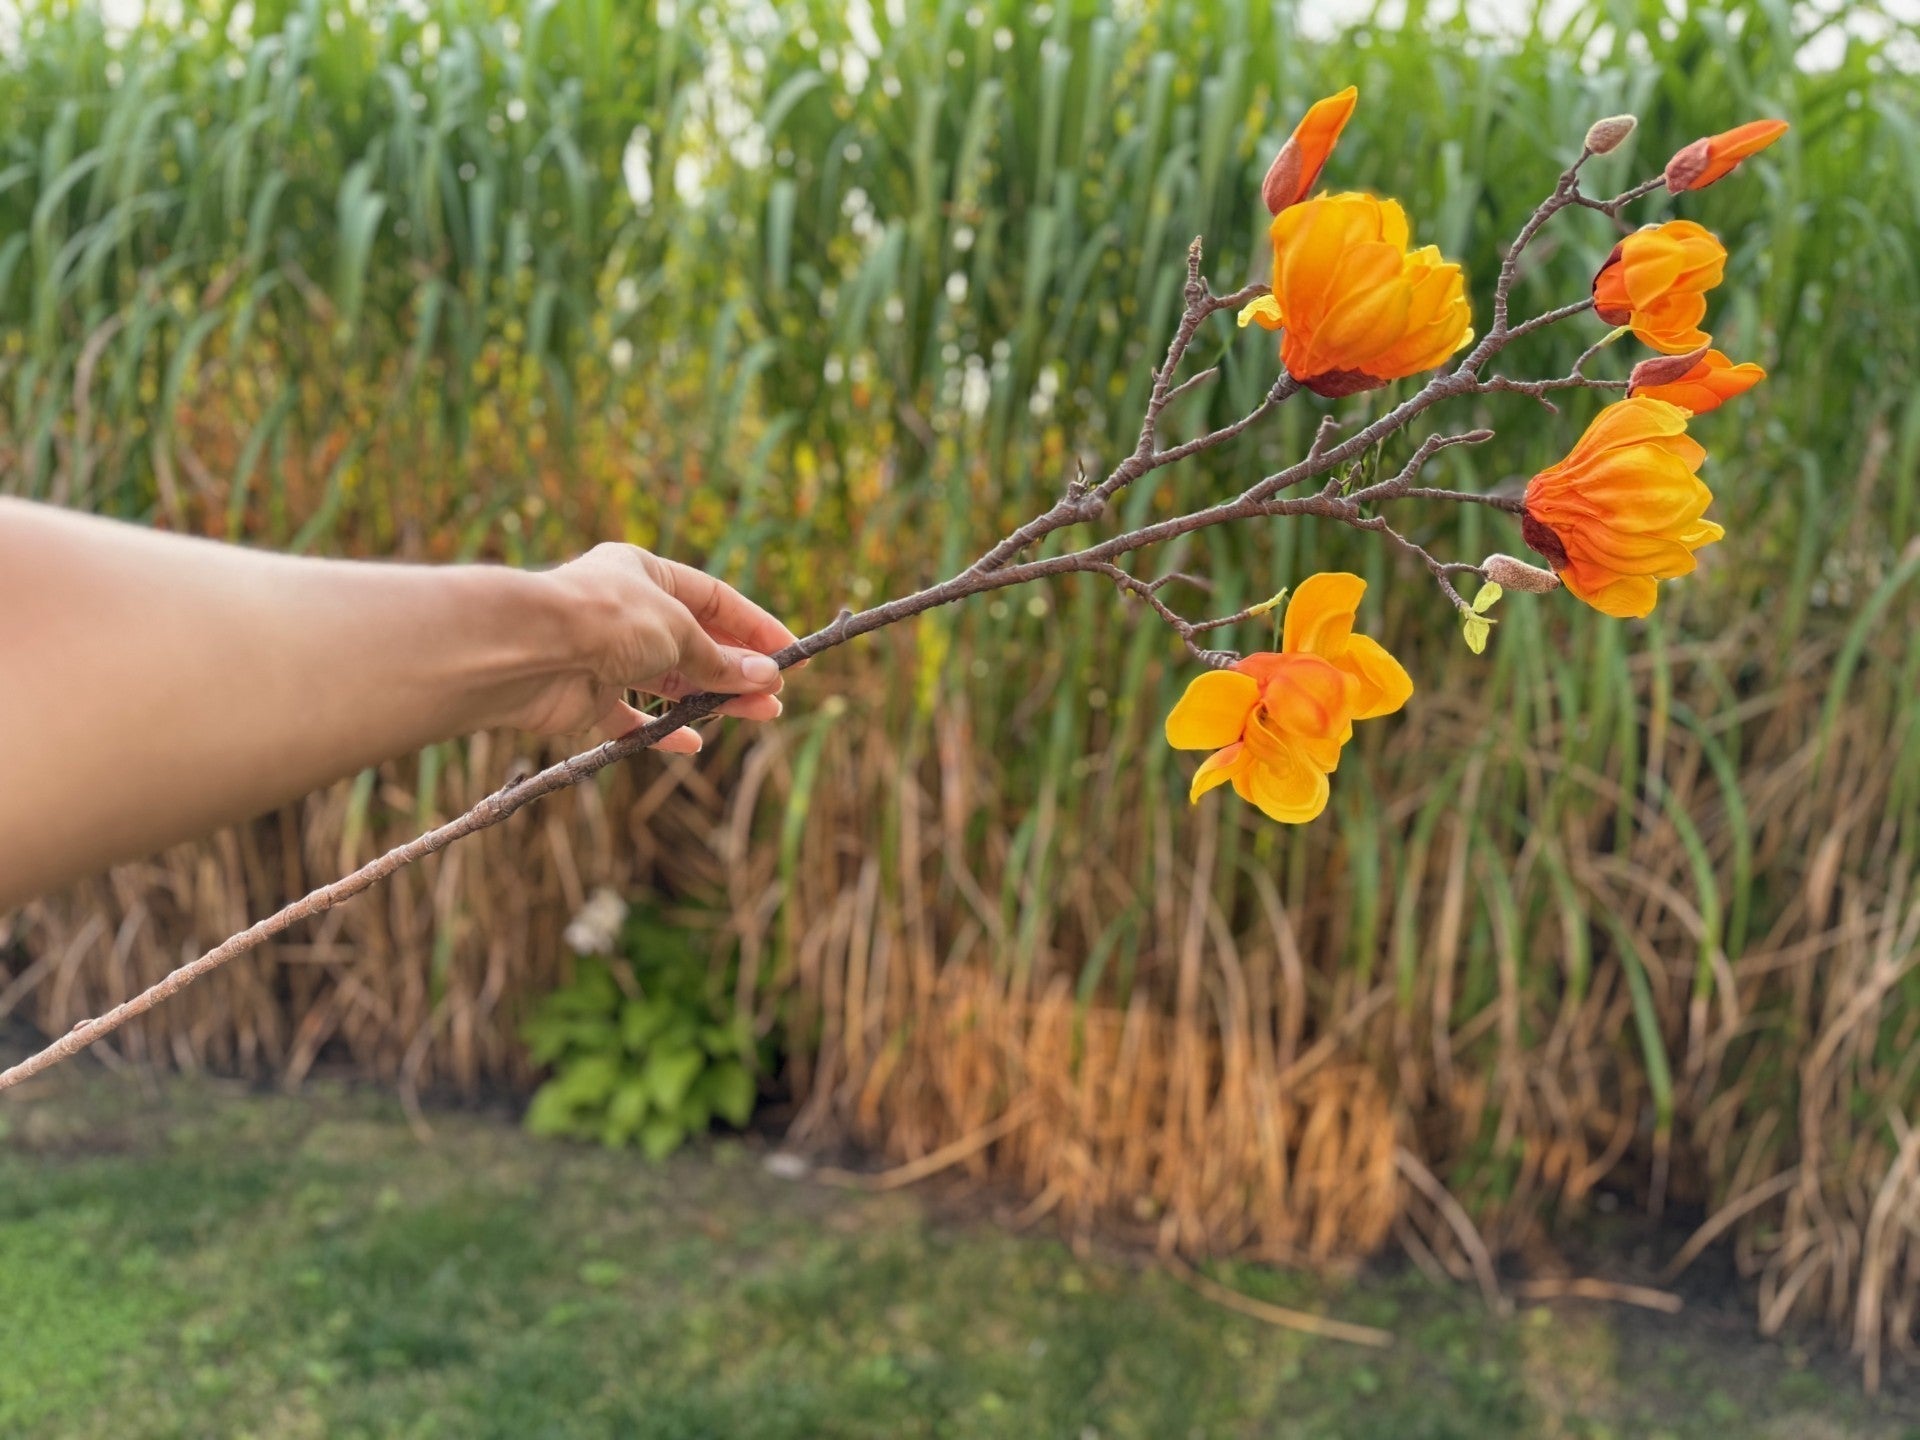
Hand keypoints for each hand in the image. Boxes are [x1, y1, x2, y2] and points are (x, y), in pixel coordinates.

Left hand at [496, 544, 796, 751]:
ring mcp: (606, 655)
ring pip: (670, 680)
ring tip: (758, 715)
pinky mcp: (587, 696)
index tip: (789, 653)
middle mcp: (626, 611)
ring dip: (713, 697)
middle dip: (738, 668)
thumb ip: (720, 660)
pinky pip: (631, 718)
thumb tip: (765, 679)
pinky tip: (691, 743)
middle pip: (695, 642)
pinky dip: (660, 730)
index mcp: (644, 573)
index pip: (713, 598)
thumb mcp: (678, 632)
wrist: (528, 652)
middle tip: (776, 695)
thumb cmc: (606, 619)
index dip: (754, 626)